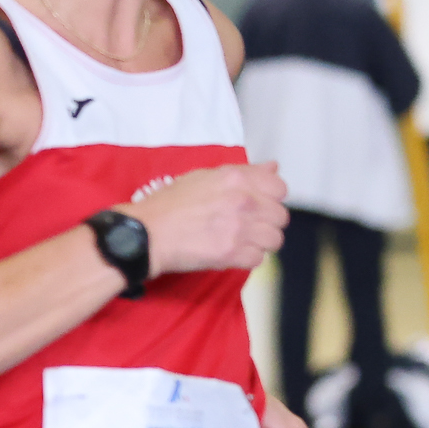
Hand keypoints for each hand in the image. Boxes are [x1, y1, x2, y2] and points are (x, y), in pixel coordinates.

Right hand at [130, 162, 289, 275]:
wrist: (147, 234)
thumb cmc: (168, 206)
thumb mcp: (204, 176)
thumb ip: (243, 173)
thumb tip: (272, 168)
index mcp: (236, 178)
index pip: (280, 188)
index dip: (271, 198)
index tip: (259, 205)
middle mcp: (243, 201)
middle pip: (280, 217)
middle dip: (267, 223)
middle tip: (248, 226)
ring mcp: (240, 228)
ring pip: (274, 240)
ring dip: (260, 243)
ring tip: (241, 242)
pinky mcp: (232, 253)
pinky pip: (258, 259)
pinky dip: (247, 259)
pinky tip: (232, 253)